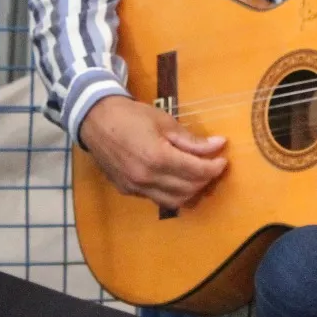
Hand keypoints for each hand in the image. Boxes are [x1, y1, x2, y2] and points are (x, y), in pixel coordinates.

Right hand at [80, 96, 226, 208]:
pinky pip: (157, 199)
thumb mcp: (164, 122)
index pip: (197, 171)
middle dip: (205, 180)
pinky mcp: (127, 190)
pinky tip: (176, 179)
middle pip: (189, 190)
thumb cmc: (131, 115)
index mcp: (158, 157)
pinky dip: (172, 193)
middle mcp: (147, 178)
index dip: (214, 167)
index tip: (222, 160)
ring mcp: (136, 187)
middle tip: (211, 166)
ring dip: (191, 192)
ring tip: (197, 176)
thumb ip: (192, 140)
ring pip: (174, 201)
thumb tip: (218, 145)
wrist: (94, 120)